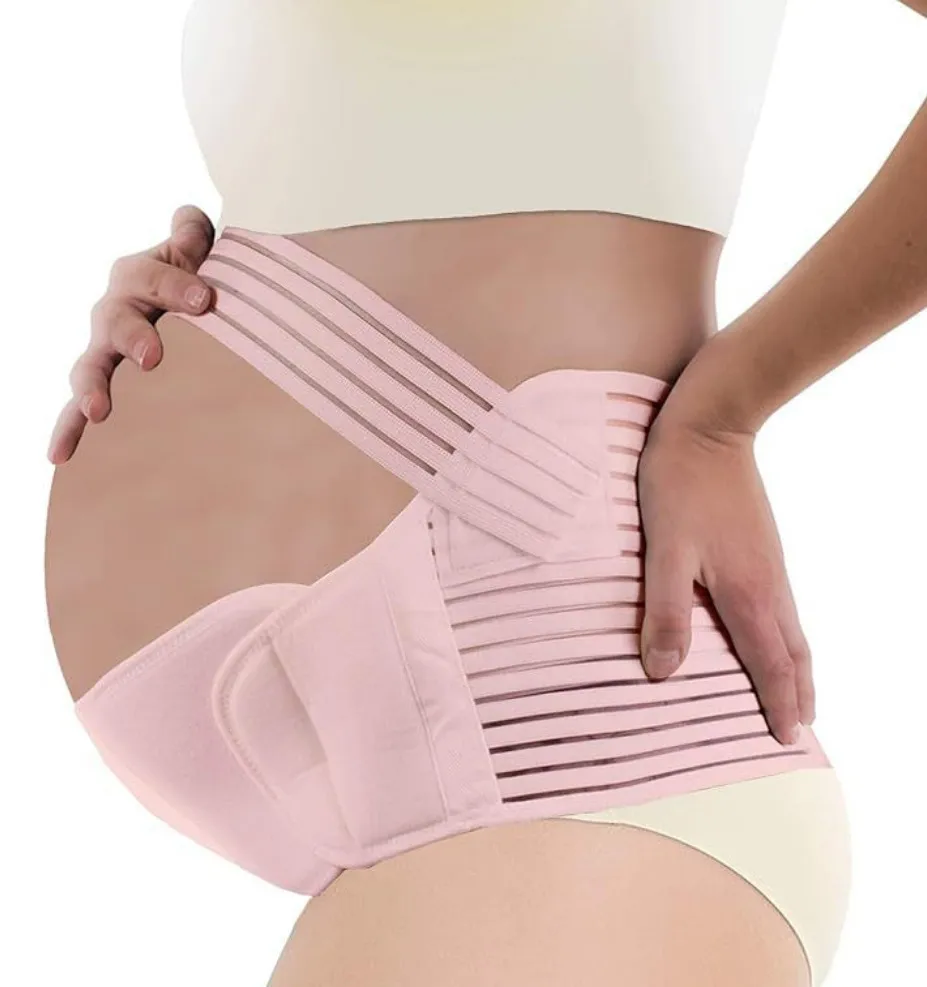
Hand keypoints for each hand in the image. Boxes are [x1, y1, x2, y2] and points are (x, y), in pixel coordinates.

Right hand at [47, 205, 215, 463]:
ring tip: (99, 411)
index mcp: (137, 277)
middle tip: (153, 358)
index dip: (177, 285)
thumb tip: (191, 221)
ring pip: (90, 365)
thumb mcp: (196, 250)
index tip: (205, 300)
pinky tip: (59, 455)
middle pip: (117, 320)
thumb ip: (193, 234)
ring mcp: (105, 350)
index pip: (154, 278)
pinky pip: (79, 407)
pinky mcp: (103, 384)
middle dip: (133, 337)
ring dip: (93, 387)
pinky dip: (68, 429)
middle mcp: (114, 313)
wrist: (180, 306)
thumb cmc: (192, 278)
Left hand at [637, 409, 814, 746]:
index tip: (786, 738)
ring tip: (797, 690)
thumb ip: (663, 611)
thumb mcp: (663, 549)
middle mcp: (767, 584)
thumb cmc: (680, 485)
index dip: (777, 704)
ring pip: (792, 629)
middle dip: (798, 692)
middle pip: (793, 653)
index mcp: (745, 593)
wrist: (711, 426)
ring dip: (797, 666)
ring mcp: (770, 563)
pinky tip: (771, 631)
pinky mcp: (763, 546)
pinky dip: (786, 636)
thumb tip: (663, 671)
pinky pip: (783, 606)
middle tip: (801, 725)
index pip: (770, 665)